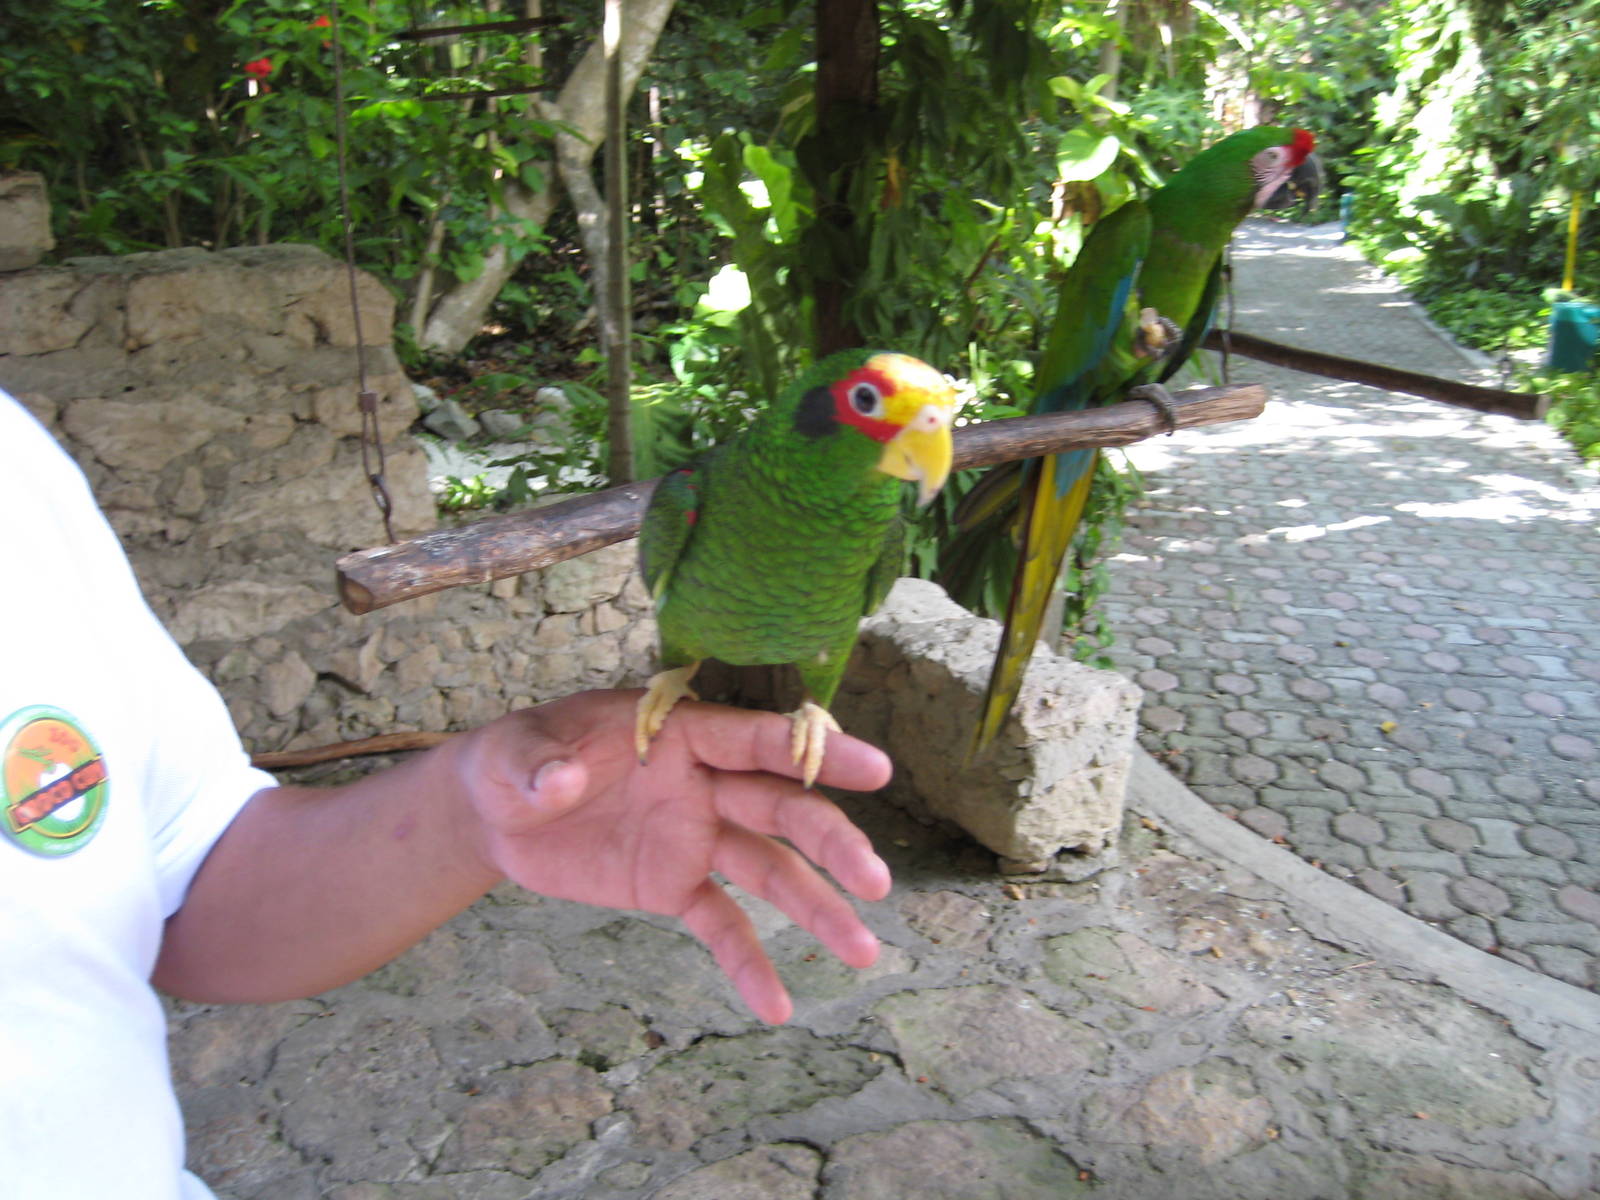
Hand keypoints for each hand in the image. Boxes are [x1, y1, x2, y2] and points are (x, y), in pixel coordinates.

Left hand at [452, 690, 893, 1023]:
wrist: (497, 812)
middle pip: (779, 809)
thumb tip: (559, 782)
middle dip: (830, 843)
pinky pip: (721, 925)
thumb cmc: (513, 762)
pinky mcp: (675, 885)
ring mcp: (695, 836)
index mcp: (676, 733)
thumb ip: (536, 766)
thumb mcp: (510, 756)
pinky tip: (779, 1007)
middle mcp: (702, 782)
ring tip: (862, 954)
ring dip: (816, 909)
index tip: (875, 768)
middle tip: (875, 882)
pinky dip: (748, 964)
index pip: (753, 740)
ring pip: (769, 869)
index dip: (814, 752)